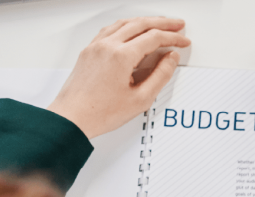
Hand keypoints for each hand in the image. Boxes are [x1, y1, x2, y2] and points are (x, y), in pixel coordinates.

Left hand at [47, 17, 190, 138]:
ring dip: (144, 21)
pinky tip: (131, 29)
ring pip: (124, 23)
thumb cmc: (100, 112)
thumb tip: (171, 59)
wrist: (72, 118)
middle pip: (140, 24)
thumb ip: (160, 75)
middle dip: (162, 23)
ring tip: (158, 23)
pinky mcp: (89, 51)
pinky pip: (110, 29)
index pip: (154, 38)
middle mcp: (107, 46)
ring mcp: (96, 46)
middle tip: (177, 25)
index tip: (183, 41)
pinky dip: (126, 26)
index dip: (173, 37)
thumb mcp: (141, 99)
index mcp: (121, 55)